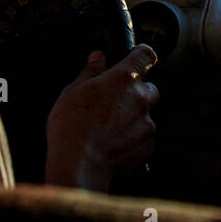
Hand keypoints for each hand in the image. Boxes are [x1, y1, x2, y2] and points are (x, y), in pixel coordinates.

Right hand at [45, 46, 158, 191]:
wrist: (78, 166)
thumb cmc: (71, 127)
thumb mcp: (72, 92)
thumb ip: (90, 72)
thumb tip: (97, 58)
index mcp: (124, 79)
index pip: (146, 55)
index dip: (141, 55)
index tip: (136, 58)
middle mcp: (141, 99)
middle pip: (149, 88)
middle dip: (136, 92)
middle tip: (113, 103)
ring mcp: (147, 124)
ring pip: (146, 115)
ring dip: (133, 118)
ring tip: (108, 129)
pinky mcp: (147, 147)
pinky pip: (144, 138)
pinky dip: (133, 139)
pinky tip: (113, 145)